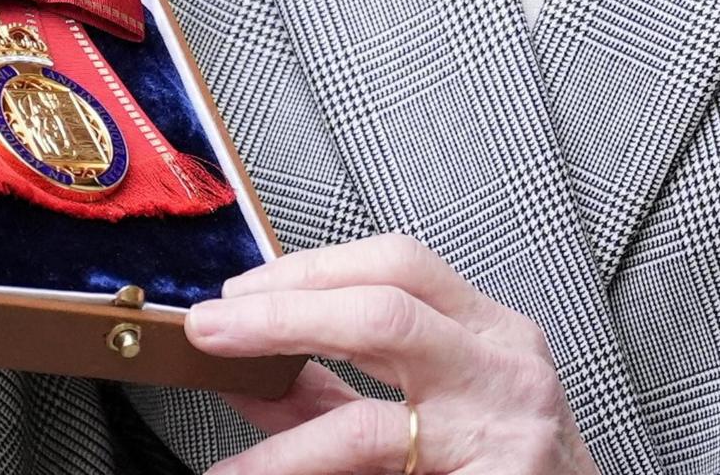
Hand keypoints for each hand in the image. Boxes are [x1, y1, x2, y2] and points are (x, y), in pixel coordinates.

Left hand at [186, 236, 599, 474]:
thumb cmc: (506, 468)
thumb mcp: (431, 415)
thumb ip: (336, 394)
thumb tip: (245, 370)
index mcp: (491, 333)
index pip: (399, 265)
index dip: (310, 269)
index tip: (243, 288)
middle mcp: (505, 371)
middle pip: (386, 312)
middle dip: (285, 315)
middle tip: (213, 328)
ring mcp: (504, 437)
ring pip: (372, 423)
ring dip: (284, 444)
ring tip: (230, 451)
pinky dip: (306, 474)